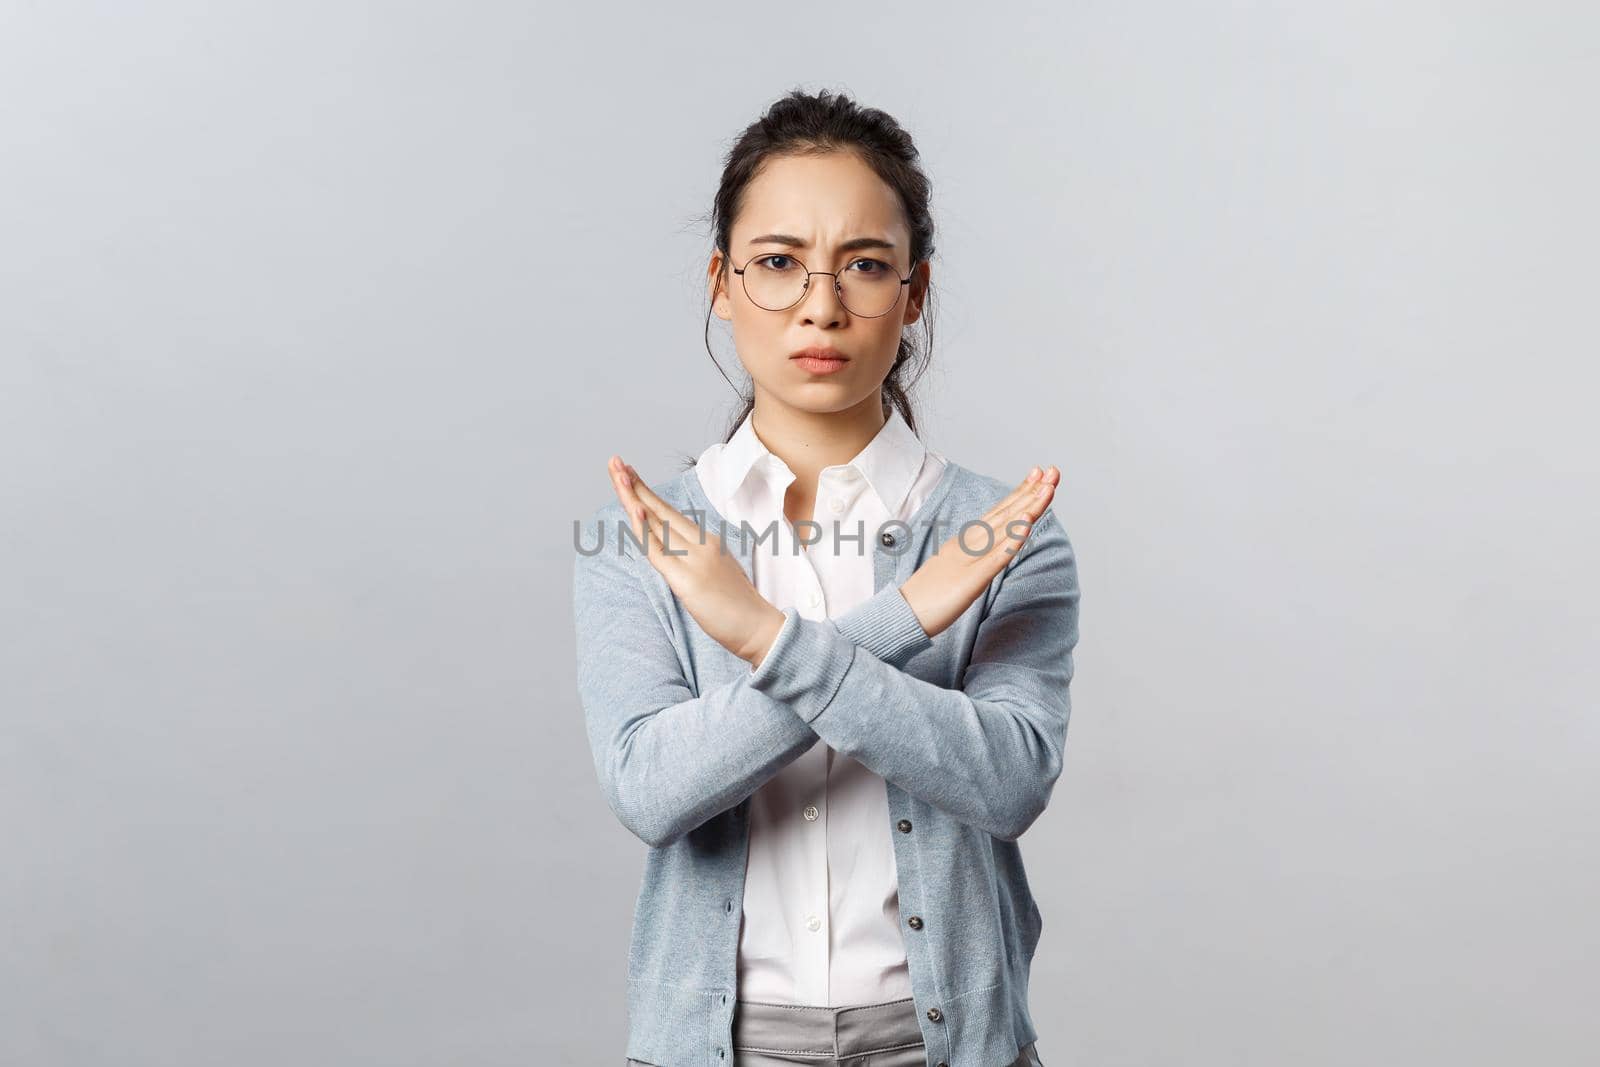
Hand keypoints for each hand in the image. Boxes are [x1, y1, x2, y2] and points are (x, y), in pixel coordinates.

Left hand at [607, 456, 786, 666]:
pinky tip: (635, 511)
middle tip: (614, 462)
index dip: (648, 493)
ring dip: (634, 497)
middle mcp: (701, 544)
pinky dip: (645, 531)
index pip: (670, 513)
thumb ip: (695, 560)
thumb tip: (673, 556)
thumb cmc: (740, 608)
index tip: (629, 474)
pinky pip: (660, 553)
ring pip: (657, 523)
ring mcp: (695, 560)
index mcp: (707, 542)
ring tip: (617, 473)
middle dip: (634, 485)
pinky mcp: (689, 581)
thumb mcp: (717, 573)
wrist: (761, 629)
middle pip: (660, 510)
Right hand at [898, 464, 1059, 638]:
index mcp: (965, 541)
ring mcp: (969, 560)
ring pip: (1004, 530)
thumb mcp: (953, 567)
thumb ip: (970, 555)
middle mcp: (968, 544)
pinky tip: (1026, 527)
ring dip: (1027, 509)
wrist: (901, 613)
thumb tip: (989, 548)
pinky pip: (994, 559)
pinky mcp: (970, 581)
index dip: (1020, 494)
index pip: (997, 512)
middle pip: (1005, 514)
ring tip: (1047, 489)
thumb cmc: (927, 595)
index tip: (1040, 476)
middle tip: (1054, 471)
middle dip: (1031, 492)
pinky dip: (1012, 542)